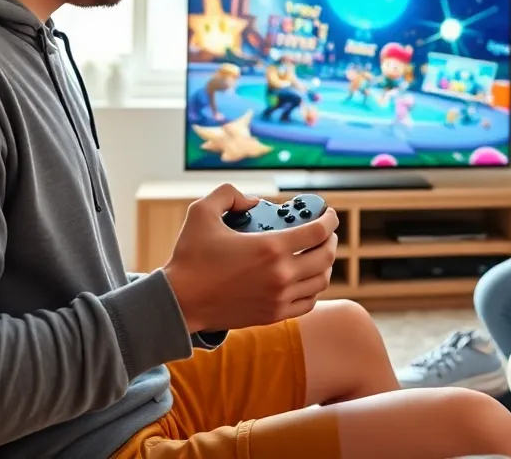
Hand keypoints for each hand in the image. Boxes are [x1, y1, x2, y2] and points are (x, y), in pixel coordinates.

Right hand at [163, 184, 338, 333]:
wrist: (179, 302)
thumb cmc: (190, 257)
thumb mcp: (201, 212)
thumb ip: (228, 194)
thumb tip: (254, 201)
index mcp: (271, 247)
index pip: (318, 231)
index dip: (329, 219)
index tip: (328, 213)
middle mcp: (281, 274)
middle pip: (326, 255)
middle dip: (331, 240)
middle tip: (325, 232)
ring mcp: (279, 298)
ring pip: (321, 281)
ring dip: (325, 265)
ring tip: (318, 254)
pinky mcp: (273, 315)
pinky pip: (308, 303)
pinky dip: (314, 289)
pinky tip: (307, 280)